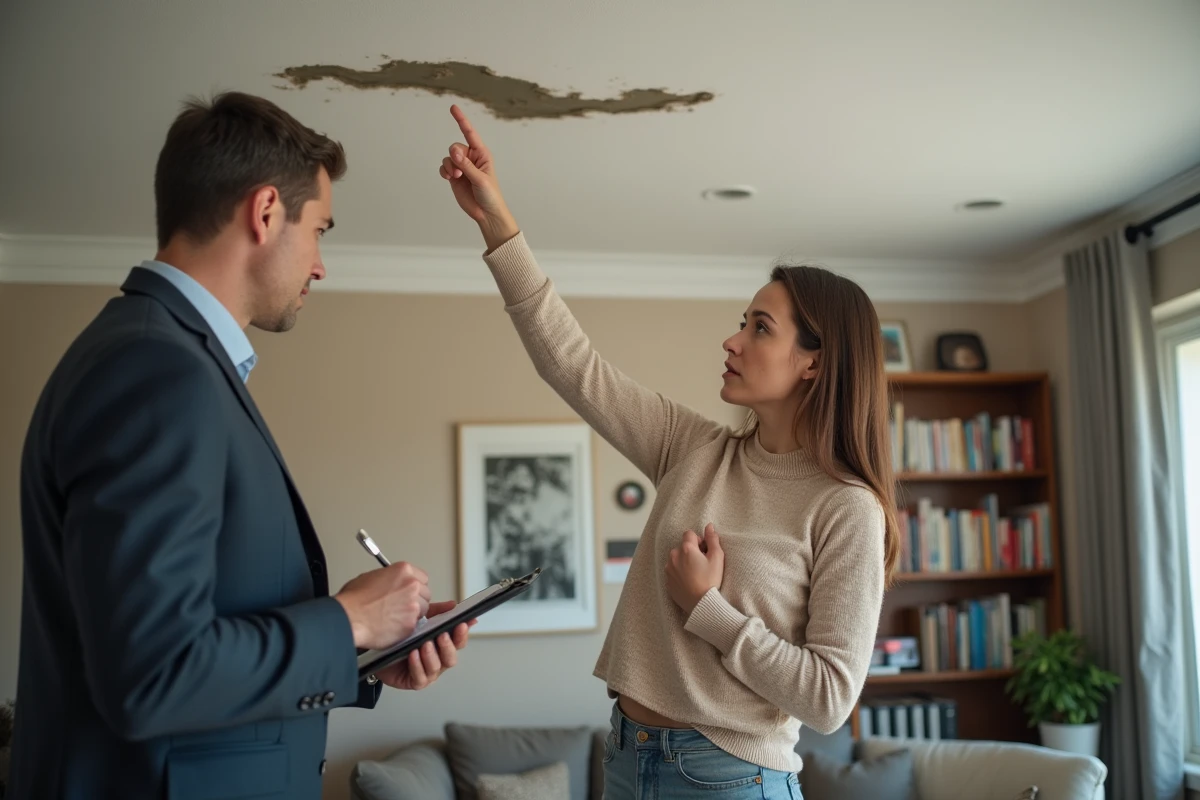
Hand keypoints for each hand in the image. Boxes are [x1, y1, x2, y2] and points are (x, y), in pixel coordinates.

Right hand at [334, 562, 430, 649]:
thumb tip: (393, 583)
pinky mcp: (411, 624)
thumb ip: (390, 578)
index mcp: (403, 571)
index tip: (411, 591)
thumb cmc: (354, 600)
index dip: (415, 586)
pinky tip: (392, 626)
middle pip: (425, 594)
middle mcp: (412, 585)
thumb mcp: (371, 577)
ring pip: (423, 610)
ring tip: (394, 617)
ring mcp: (413, 605)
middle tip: (400, 606)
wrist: (349, 618)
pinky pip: (416, 625)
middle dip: (416, 600)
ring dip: (413, 614)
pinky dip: (406, 627)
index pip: (423, 578)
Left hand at [375, 601, 476, 689]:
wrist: (379, 651)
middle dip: (447, 647)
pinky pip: (420, 677)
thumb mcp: (420, 620)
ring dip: (431, 656)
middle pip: (451, 658)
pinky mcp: (415, 682)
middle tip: (441, 635)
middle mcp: (438, 661)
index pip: (458, 642)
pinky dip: (417, 665)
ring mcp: (428, 673)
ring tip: (424, 645)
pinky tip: (413, 655)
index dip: (462, 635)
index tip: (461, 624)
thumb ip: (437, 613)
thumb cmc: (402, 637)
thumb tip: (453, 605)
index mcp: (442, 646)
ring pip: (436, 668)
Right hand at [439, 104, 519, 250]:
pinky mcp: (454, 176)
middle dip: (454, 156)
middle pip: (455, 147)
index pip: (470, 133)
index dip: (461, 120)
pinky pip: (444, 166)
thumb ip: (466, 165)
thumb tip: (454, 152)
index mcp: (482, 154)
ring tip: (456, 177)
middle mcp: (471, 157)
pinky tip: (449, 177)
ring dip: (449, 166)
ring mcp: (462, 166)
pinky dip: (444, 170)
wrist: (486, 213)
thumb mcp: (480, 179)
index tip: (453, 108)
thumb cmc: (490, 195)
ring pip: (448, 157)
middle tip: (459, 170)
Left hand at [665, 523, 724, 613]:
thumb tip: (709, 526)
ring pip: (676, 558)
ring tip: (696, 573)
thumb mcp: (717, 558)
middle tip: (702, 564)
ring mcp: (669, 569)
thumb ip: (713, 539)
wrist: (702, 604)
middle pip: (682, 546)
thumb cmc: (711, 580)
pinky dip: (680, 572)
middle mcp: (674, 557)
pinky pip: (673, 571)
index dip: (699, 541)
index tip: (705, 551)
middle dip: (691, 551)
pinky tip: (690, 581)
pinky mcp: (667, 580)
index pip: (689, 534)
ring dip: (684, 561)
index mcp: (686, 549)